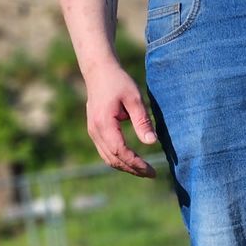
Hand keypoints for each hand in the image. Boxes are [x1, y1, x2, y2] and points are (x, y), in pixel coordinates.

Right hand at [84, 60, 157, 177]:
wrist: (99, 71)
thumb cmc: (118, 81)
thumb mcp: (134, 98)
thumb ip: (142, 121)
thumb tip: (152, 142)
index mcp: (104, 123)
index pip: (120, 151)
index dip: (135, 163)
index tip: (150, 169)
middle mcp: (95, 131)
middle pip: (114, 159)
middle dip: (133, 169)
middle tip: (151, 174)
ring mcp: (93, 132)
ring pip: (108, 159)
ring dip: (126, 167)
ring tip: (144, 170)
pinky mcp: (95, 132)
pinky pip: (106, 152)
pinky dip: (119, 160)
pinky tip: (132, 161)